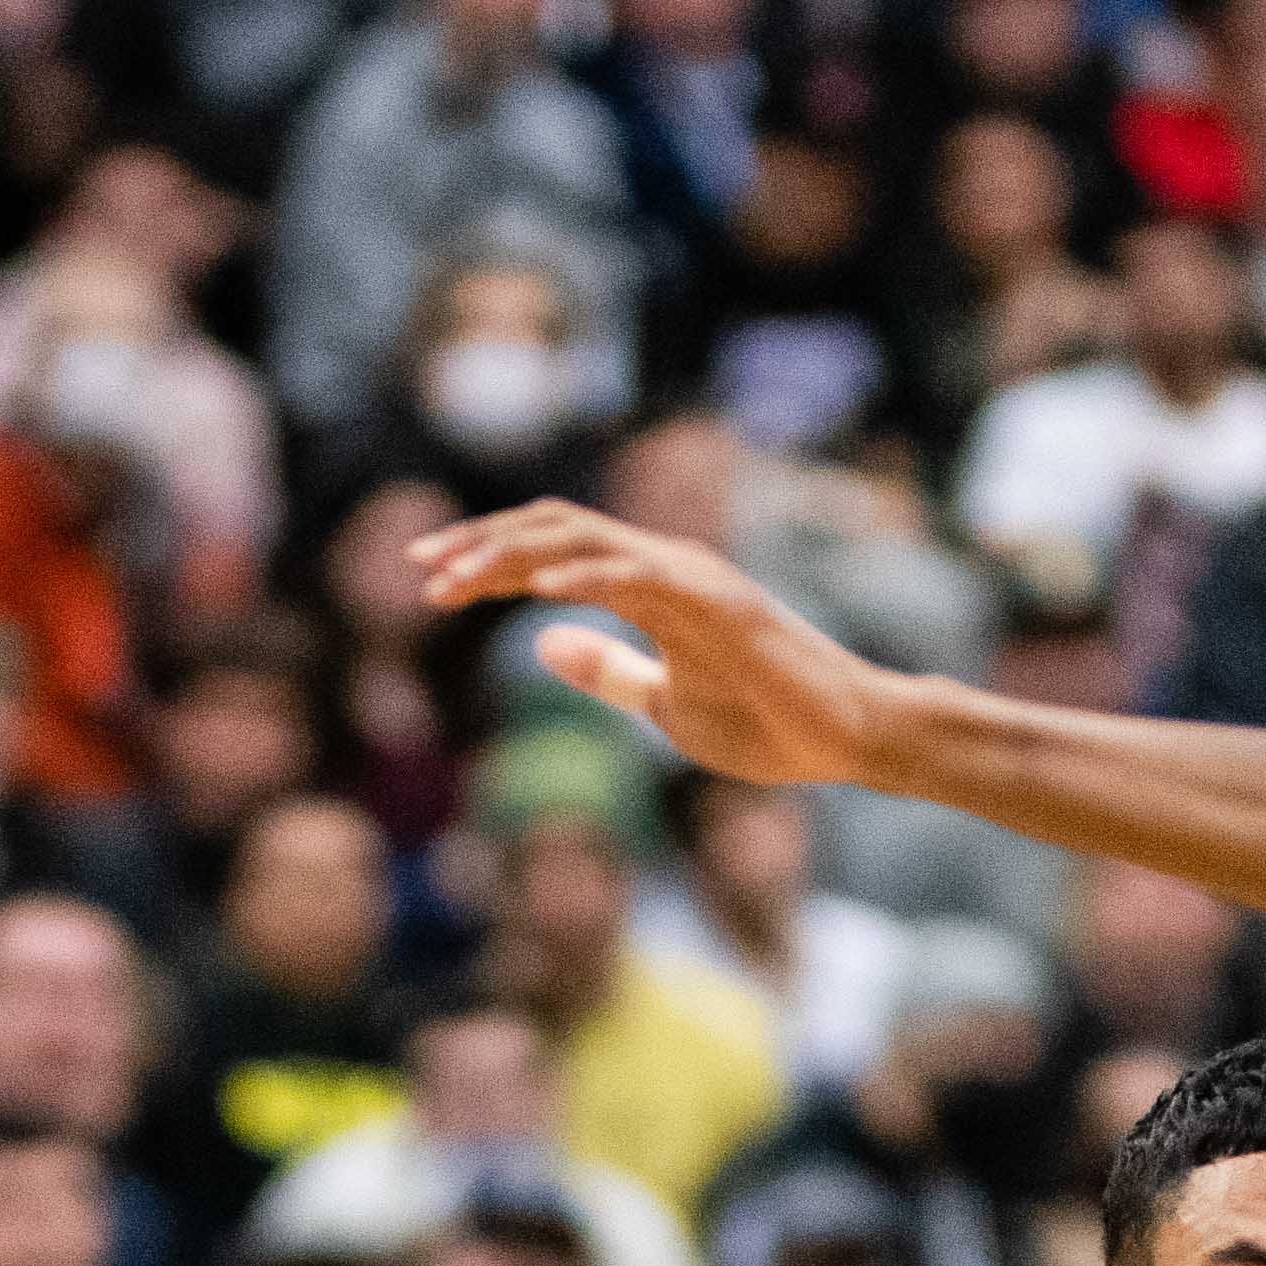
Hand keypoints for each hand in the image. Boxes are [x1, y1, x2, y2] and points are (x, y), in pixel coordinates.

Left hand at [411, 502, 895, 787]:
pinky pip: (634, 574)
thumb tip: (540, 644)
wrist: (847, 738)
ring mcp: (691, 576)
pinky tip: (531, 588)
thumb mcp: (666, 705)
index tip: (428, 578)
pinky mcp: (715, 601)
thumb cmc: (770, 724)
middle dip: (481, 542)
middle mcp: (665, 564)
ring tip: (453, 576)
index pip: (553, 550)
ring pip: (583, 538)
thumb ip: (609, 671)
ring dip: (511, 554)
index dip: (488, 558)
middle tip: (418, 567)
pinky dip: (579, 572)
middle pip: (554, 528)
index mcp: (651, 585)